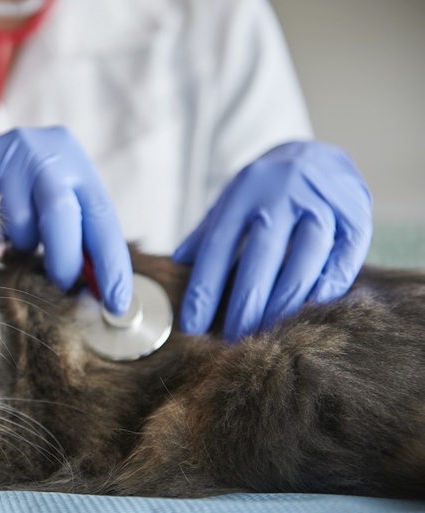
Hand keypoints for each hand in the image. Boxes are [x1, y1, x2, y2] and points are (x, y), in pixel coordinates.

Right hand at [0, 126, 132, 313]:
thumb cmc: (23, 197)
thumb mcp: (57, 205)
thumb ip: (78, 239)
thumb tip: (96, 292)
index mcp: (72, 160)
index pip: (100, 214)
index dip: (110, 263)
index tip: (116, 302)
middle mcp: (39, 151)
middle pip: (60, 211)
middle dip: (64, 259)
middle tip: (62, 285)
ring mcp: (1, 156)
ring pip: (18, 223)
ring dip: (21, 246)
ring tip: (13, 241)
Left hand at [173, 140, 372, 340]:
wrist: (317, 155)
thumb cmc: (264, 192)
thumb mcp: (231, 202)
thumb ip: (205, 235)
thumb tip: (174, 267)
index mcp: (244, 191)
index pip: (219, 245)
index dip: (205, 288)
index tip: (193, 324)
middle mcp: (282, 192)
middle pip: (262, 256)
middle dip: (246, 304)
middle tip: (233, 340)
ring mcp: (322, 202)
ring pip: (304, 259)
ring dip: (285, 302)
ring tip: (268, 333)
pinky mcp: (356, 215)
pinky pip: (343, 258)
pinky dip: (327, 287)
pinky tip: (310, 311)